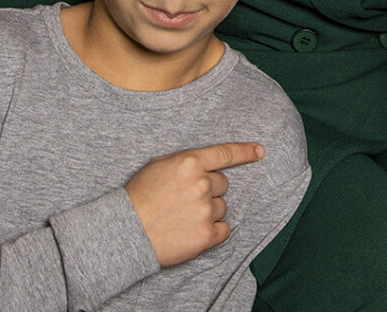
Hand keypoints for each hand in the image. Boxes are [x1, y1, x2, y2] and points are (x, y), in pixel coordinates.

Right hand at [125, 141, 263, 266]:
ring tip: (184, 217)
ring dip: (209, 212)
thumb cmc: (139, 196)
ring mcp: (205, 210)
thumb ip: (186, 162)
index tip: (260, 151)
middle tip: (186, 200)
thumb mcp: (159, 165)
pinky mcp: (206, 236)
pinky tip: (193, 231)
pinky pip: (224, 230)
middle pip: (223, 184)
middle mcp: (201, 184)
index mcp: (190, 162)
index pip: (225, 154)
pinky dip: (214, 231)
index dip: (245, 152)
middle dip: (209, 190)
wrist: (126, 231)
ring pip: (222, 207)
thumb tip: (204, 164)